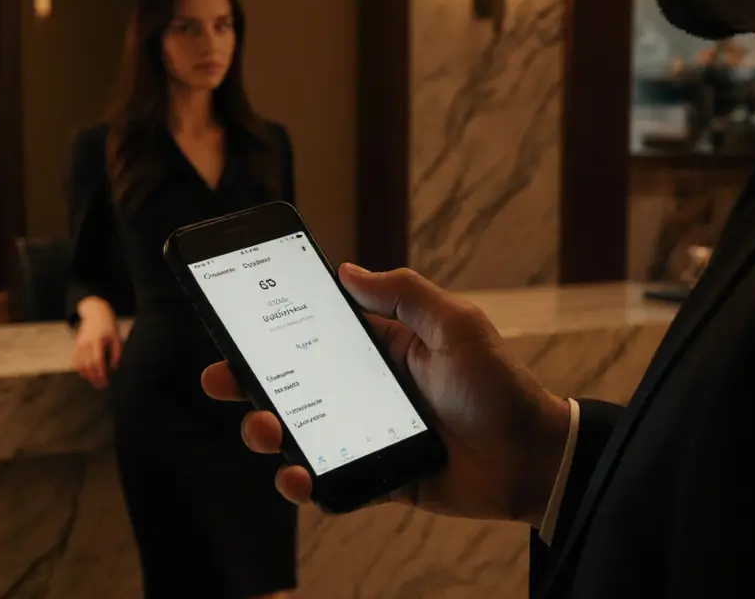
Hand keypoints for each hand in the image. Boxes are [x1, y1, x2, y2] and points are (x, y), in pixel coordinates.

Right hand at [73, 297, 120, 388]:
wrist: (95, 313)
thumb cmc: (109, 326)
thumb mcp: (116, 338)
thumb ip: (116, 354)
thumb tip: (113, 369)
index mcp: (98, 341)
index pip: (97, 361)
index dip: (100, 373)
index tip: (105, 382)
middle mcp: (86, 344)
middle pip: (88, 365)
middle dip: (94, 378)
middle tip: (101, 386)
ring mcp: (80, 345)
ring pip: (80, 364)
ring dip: (87, 376)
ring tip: (95, 383)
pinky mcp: (77, 345)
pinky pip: (76, 361)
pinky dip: (80, 370)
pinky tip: (86, 376)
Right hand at [200, 264, 570, 526]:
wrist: (533, 458)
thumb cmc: (499, 386)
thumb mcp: (457, 325)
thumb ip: (405, 295)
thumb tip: (346, 271)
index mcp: (384, 349)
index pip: (316, 333)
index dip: (273, 330)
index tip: (235, 324)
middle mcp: (368, 391)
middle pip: (294, 384)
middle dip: (250, 382)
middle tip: (221, 379)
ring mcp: (368, 436)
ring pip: (301, 434)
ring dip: (269, 431)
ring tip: (264, 429)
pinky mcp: (377, 478)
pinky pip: (330, 482)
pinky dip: (305, 483)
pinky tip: (298, 476)